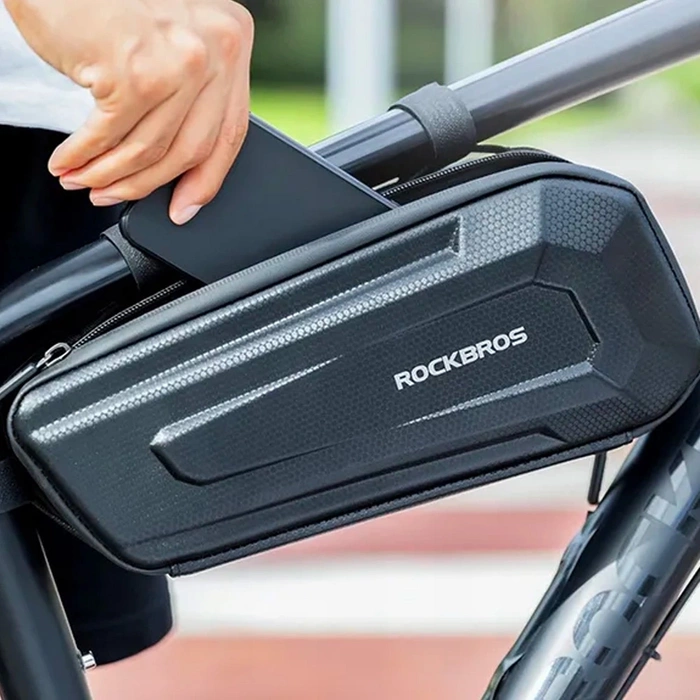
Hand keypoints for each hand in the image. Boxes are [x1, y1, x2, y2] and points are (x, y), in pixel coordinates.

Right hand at [5, 0, 253, 223]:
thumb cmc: (109, 1)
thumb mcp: (173, 38)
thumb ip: (191, 91)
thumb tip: (184, 166)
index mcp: (232, 41)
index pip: (231, 131)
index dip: (207, 179)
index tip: (186, 207)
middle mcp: (214, 50)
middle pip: (189, 149)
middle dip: (146, 184)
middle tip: (115, 197)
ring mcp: (176, 63)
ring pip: (148, 149)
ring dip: (109, 175)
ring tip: (84, 182)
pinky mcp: (133, 73)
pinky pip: (109, 136)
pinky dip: (83, 157)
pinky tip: (68, 163)